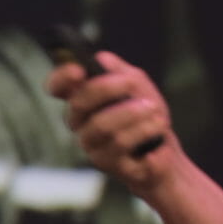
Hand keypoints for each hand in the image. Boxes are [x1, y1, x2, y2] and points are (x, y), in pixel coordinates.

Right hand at [46, 46, 179, 194]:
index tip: (78, 70)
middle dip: (108, 88)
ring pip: (102, 125)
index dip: (61, 77)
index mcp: (82, 99)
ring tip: (155, 110)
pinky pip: (121, 144)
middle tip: (132, 83)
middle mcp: (80, 124)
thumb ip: (119, 70)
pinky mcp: (108, 164)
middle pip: (79, 103)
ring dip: (133, 113)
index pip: (57, 87)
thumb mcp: (137, 84)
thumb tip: (102, 59)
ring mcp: (92, 146)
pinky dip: (144, 131)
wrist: (165, 148)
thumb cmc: (145, 114)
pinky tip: (157, 127)